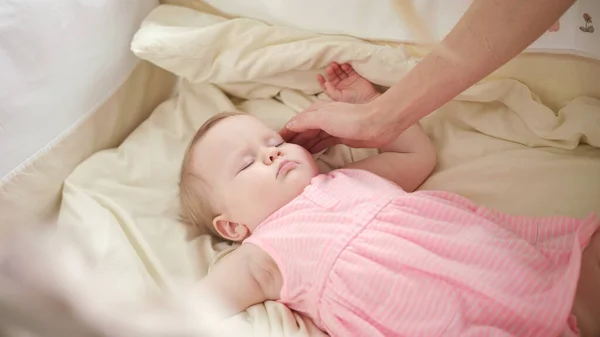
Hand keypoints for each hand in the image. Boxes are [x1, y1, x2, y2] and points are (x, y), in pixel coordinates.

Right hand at [280, 100, 400, 152]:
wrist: (378, 124)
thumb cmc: (351, 119)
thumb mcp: (323, 117)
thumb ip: (305, 121)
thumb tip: (289, 126)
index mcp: (315, 111)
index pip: (295, 123)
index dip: (285, 133)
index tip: (274, 145)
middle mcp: (321, 118)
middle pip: (302, 132)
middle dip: (292, 141)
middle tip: (280, 156)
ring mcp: (330, 128)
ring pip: (311, 138)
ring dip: (302, 146)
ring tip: (291, 158)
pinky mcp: (339, 137)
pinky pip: (322, 144)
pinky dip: (314, 149)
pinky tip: (308, 156)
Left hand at [316, 62, 378, 103]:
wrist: (367, 99)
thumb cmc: (352, 101)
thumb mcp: (339, 98)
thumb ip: (331, 91)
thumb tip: (325, 83)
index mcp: (335, 91)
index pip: (327, 84)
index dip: (322, 80)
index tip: (318, 75)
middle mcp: (341, 84)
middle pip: (333, 75)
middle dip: (330, 71)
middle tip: (330, 67)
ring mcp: (348, 79)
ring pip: (340, 71)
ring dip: (337, 67)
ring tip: (335, 64)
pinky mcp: (355, 75)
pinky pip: (349, 69)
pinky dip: (346, 66)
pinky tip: (344, 65)